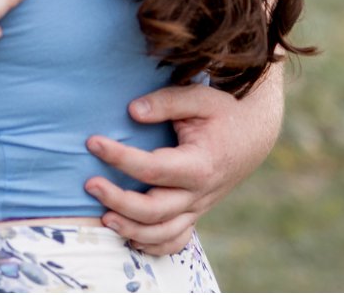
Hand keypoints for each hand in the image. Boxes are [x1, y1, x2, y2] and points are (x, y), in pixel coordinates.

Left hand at [83, 72, 285, 253]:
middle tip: (90, 185)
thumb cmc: (224, 113)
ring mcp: (197, 207)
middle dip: (118, 200)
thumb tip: (132, 111)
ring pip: (161, 233)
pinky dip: (151, 245)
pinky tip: (127, 235)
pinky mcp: (195, 214)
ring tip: (103, 217)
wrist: (253, 136)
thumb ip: (166, 102)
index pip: (153, 168)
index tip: (92, 142)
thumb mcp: (200, 98)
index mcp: (200, 164)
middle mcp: (199, 193)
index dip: (119, 157)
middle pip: (154, 210)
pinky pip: (173, 242)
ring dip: (130, 229)